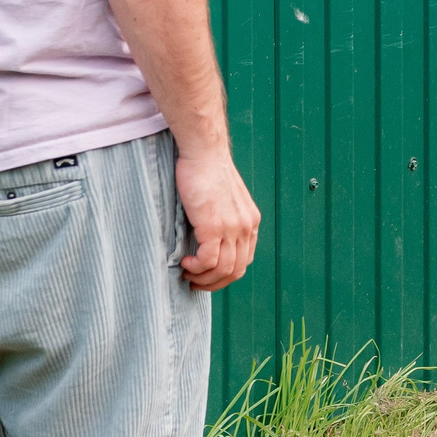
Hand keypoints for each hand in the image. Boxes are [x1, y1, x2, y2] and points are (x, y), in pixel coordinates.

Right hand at [175, 146, 260, 291]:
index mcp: (251, 221)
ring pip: (223, 270)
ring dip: (203, 279)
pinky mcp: (214, 226)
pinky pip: (209, 261)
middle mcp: (246, 227)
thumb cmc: (207, 171)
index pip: (245, 260)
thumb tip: (210, 238)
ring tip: (188, 273)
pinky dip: (196, 268)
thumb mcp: (224, 199)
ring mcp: (232, 228)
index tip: (208, 274)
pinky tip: (185, 262)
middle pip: (236, 270)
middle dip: (215, 283)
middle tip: (195, 282)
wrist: (204, 152)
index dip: (226, 274)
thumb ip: (224, 219)